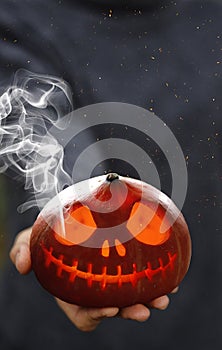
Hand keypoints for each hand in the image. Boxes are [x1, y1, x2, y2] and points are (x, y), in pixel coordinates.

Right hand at [10, 227, 176, 331]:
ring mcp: (113, 280)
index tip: (108, 308)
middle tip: (143, 310)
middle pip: (114, 309)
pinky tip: (172, 277)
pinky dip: (160, 280)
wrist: (71, 220)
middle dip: (130, 312)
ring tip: (162, 297)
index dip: (95, 315)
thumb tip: (21, 267)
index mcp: (73, 292)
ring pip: (133, 298)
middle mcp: (96, 290)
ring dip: (149, 300)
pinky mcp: (127, 267)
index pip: (84, 313)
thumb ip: (23, 250)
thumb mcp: (32, 239)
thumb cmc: (51, 234)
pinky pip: (145, 278)